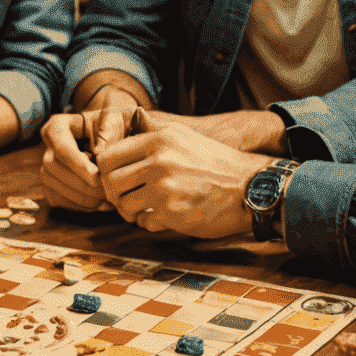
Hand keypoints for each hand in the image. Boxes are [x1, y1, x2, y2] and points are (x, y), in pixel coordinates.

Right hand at [41, 109, 130, 209]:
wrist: (109, 137)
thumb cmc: (111, 126)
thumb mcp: (113, 122)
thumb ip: (108, 133)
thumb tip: (98, 153)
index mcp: (58, 125)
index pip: (62, 147)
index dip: (77, 164)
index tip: (96, 177)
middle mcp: (47, 144)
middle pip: (52, 166)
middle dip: (78, 183)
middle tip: (104, 192)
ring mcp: (47, 164)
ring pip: (50, 184)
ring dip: (78, 197)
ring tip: (104, 201)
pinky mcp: (50, 182)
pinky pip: (55, 197)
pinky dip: (76, 205)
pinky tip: (97, 205)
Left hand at [96, 110, 271, 237]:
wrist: (249, 187)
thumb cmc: (215, 163)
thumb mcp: (182, 136)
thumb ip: (151, 135)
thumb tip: (124, 132)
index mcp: (158, 140)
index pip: (107, 156)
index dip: (105, 170)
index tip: (115, 178)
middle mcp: (158, 162)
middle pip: (109, 181)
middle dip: (113, 193)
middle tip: (125, 197)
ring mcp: (164, 189)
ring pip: (123, 204)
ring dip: (129, 210)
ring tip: (142, 209)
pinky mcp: (172, 213)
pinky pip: (143, 222)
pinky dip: (147, 222)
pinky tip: (160, 218)